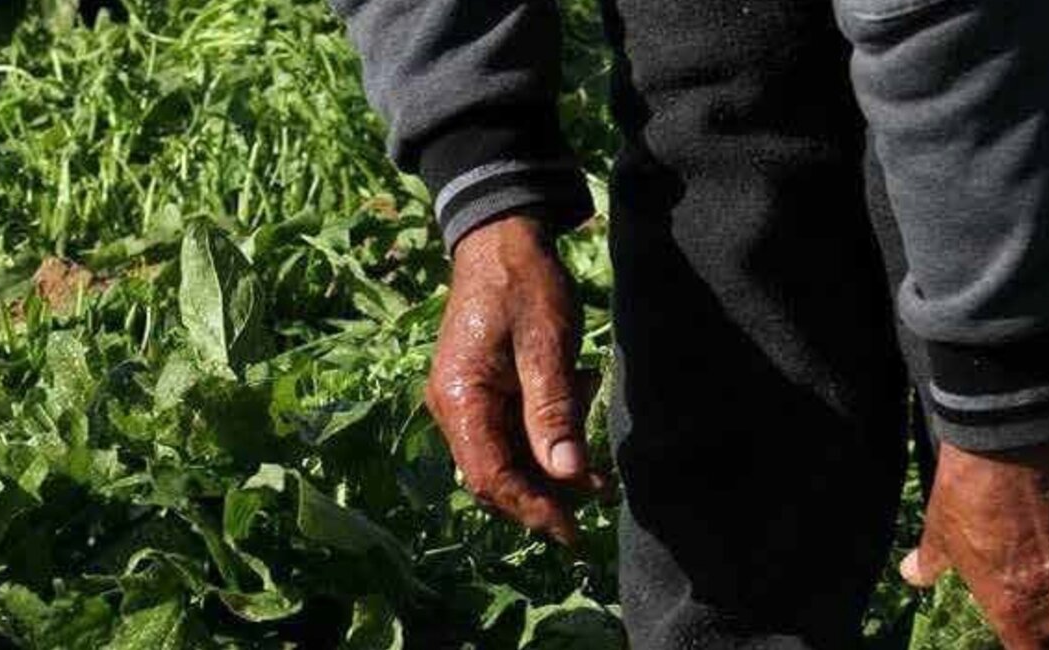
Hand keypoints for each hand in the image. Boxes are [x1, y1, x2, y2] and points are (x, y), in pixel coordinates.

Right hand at [425, 215, 609, 546]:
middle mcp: (451, 406)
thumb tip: (567, 475)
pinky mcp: (478, 390)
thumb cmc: (523, 284)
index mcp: (459, 398)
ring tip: (597, 468)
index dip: (530, 508)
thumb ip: (553, 413)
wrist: (500, 238)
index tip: (572, 530)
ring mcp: (462, 399)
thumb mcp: (547, 345)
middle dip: (544, 495)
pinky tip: (577, 415)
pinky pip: (509, 432)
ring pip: (504, 458)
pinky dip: (545, 437)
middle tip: (597, 499)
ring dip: (549, 466)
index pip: (489, 477)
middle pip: (494, 475)